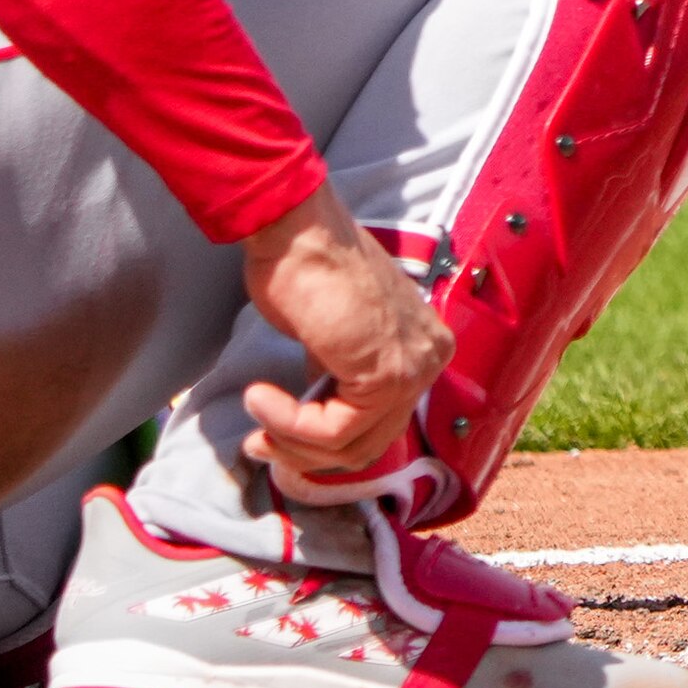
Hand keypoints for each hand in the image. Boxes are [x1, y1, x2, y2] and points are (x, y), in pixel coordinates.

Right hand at [234, 183, 450, 495]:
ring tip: (256, 418)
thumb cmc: (307, 270)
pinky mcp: (386, 375)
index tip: (273, 435)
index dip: (321, 442)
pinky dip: (288, 424)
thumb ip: (343, 374)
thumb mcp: (335, 336)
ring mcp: (414, 368)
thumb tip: (320, 416)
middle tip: (259, 443)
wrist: (299, 233)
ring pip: (351, 446)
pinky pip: (332, 430)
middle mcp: (431, 358)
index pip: (379, 423)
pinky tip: (260, 397)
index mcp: (424, 346)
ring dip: (291, 441)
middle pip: (369, 443)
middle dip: (305, 453)